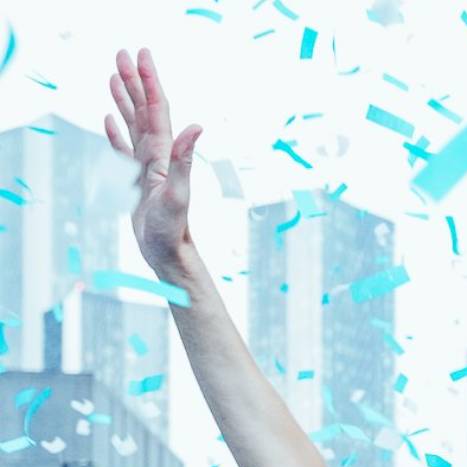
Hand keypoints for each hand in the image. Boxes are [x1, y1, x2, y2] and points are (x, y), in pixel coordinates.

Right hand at [105, 49, 201, 275]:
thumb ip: (184, 160)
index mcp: (164, 154)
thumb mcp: (177, 193)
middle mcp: (157, 155)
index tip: (141, 54)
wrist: (168, 252)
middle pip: (143, 109)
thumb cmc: (172, 229)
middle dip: (134, 81)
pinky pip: (124, 149)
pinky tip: (110, 118)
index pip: (155, 109)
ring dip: (124, 99)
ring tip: (113, 76)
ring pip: (133, 124)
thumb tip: (196, 126)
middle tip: (123, 53)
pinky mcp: (136, 179)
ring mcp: (146, 166)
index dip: (149, 80)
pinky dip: (117, 131)